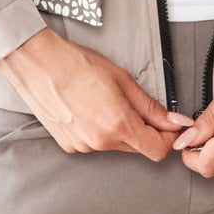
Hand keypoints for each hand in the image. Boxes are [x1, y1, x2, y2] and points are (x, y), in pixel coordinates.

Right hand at [0, 26, 194, 160]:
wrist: (38, 64)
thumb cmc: (77, 64)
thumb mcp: (122, 80)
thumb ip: (151, 107)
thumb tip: (175, 122)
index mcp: (118, 124)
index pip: (157, 150)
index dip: (167, 137)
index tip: (168, 124)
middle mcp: (100, 142)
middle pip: (137, 147)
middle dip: (144, 130)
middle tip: (134, 104)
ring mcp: (83, 146)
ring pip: (116, 145)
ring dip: (119, 129)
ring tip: (104, 101)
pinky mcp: (69, 146)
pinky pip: (95, 143)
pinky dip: (99, 130)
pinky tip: (88, 109)